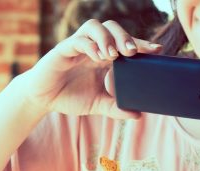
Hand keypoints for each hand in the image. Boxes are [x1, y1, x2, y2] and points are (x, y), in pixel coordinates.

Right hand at [19, 19, 161, 119]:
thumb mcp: (97, 104)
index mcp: (103, 57)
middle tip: (133, 52)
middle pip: (112, 28)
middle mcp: (92, 47)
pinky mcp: (62, 50)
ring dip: (107, 38)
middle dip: (125, 37)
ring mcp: (77, 46)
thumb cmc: (69, 97)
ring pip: (95, 26)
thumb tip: (138, 115)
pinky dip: (89, 45)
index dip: (141, 44)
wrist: (42, 100)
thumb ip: (116, 108)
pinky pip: (77, 40)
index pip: (125, 44)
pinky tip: (96, 56)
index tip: (157, 50)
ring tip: (114, 54)